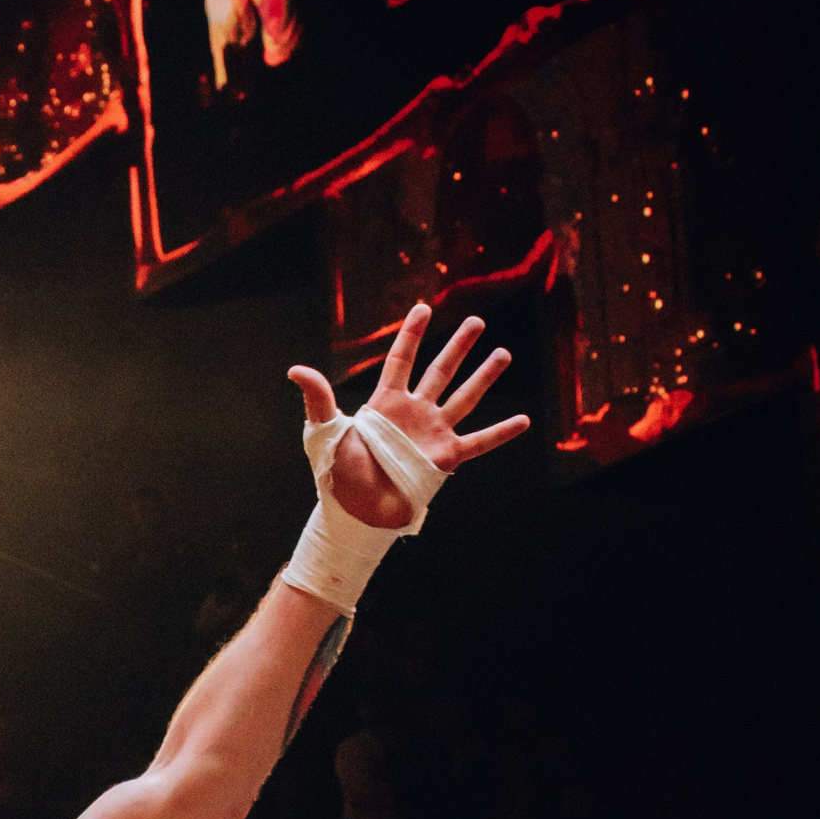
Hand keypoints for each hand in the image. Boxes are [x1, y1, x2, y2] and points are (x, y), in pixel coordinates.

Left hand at [288, 306, 527, 527]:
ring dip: (484, 376)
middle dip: (458, 346)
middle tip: (476, 322)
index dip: (411, 335)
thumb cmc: (338, 473)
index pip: (401, 360)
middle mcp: (414, 413)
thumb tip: (295, 369)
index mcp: (386, 402)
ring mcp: (432, 433)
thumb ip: (317, 398)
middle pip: (440, 371)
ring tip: (503, 353)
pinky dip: (501, 432)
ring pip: (465, 398)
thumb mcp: (324, 432)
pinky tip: (524, 420)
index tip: (424, 308)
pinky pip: (479, 442)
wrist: (355, 510)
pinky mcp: (445, 457)